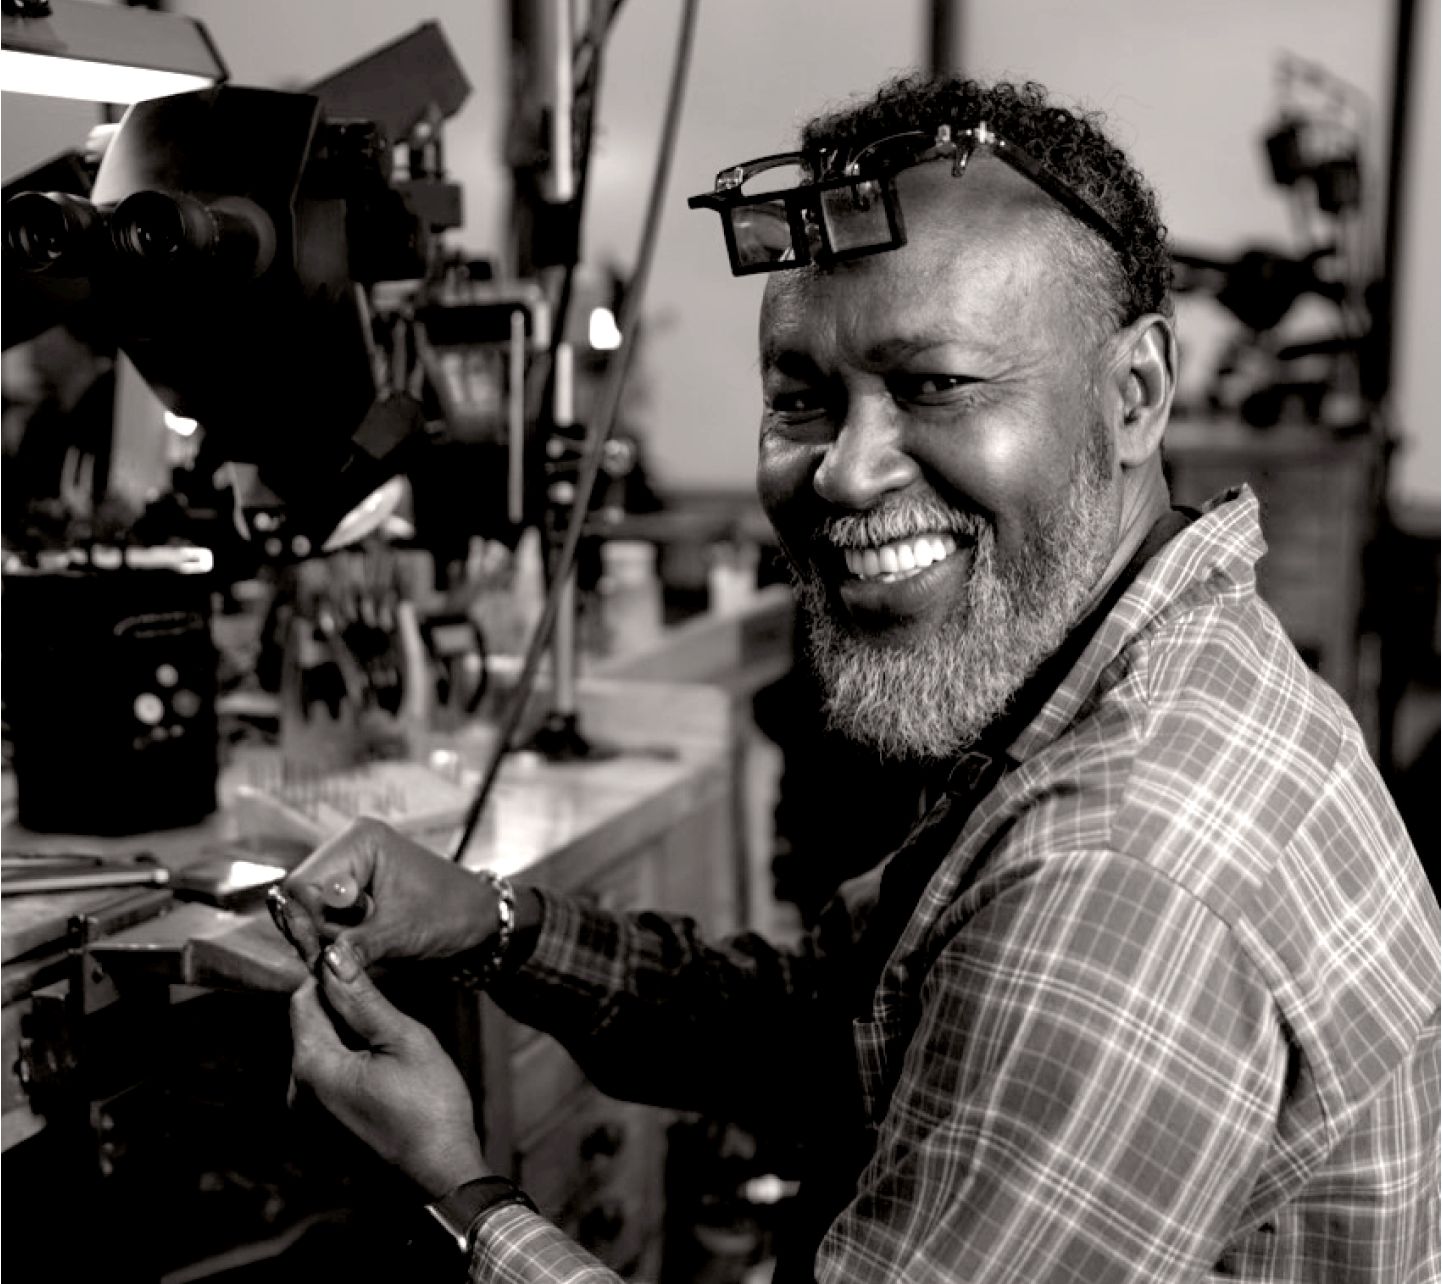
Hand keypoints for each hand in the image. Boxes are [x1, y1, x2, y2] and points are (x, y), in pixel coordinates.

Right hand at [279, 817, 495, 970]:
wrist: (480, 918)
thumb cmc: (451, 913)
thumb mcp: (402, 932)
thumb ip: (359, 946)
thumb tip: (326, 964)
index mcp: (360, 841)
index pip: (303, 885)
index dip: (306, 923)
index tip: (322, 954)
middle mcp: (350, 847)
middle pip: (302, 896)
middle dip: (317, 930)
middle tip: (344, 952)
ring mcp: (352, 867)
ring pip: (311, 909)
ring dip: (328, 934)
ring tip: (362, 943)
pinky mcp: (356, 888)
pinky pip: (327, 914)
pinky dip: (338, 934)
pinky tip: (362, 941)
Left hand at [289, 937, 488, 1197]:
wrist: (439, 1176)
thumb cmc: (429, 1106)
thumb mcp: (403, 1039)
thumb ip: (361, 997)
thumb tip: (333, 954)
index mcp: (312, 1066)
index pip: (302, 999)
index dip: (332, 979)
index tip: (364, 974)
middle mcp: (297, 1092)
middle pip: (309, 1027)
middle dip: (342, 1011)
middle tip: (388, 1017)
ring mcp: (307, 1117)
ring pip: (320, 1053)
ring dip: (348, 1040)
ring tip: (391, 1049)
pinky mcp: (320, 1132)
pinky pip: (327, 1082)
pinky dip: (350, 1068)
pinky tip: (385, 1077)